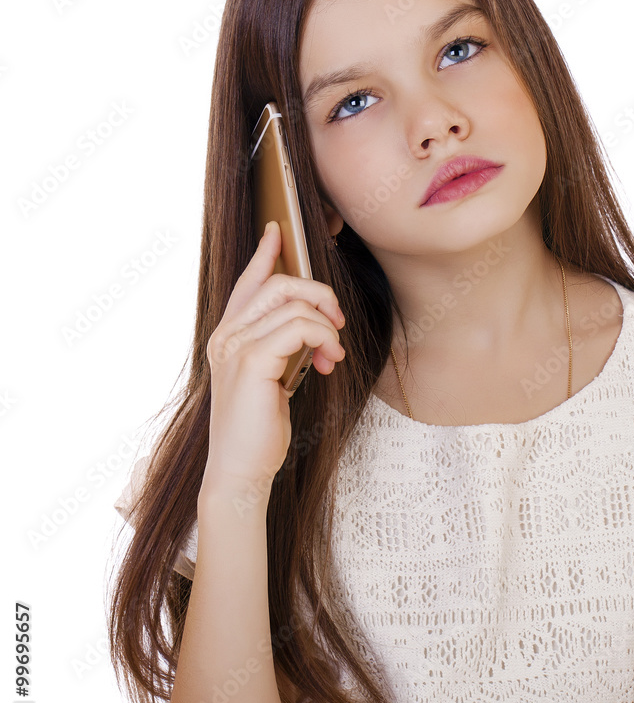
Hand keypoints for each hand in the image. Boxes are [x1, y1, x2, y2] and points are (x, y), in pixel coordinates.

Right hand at [203, 220, 345, 494]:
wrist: (241, 471)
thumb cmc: (258, 429)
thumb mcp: (273, 378)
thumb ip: (282, 347)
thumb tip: (313, 326)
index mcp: (228, 336)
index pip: (246, 283)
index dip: (264, 255)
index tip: (278, 232)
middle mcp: (226, 336)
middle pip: (278, 283)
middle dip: (319, 294)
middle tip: (338, 322)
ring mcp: (235, 347)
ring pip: (294, 304)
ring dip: (327, 325)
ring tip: (332, 356)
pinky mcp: (252, 362)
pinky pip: (300, 327)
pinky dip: (324, 339)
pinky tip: (329, 362)